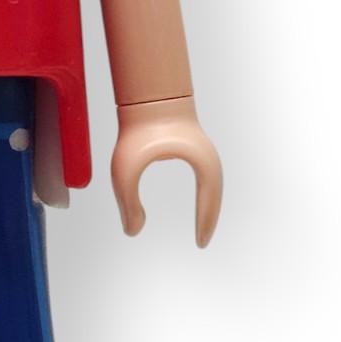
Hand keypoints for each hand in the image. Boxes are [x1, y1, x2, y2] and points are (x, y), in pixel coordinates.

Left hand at [109, 96, 222, 245]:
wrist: (145, 97)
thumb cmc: (137, 130)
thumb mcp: (126, 171)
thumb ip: (128, 203)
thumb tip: (132, 232)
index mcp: (200, 162)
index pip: (209, 200)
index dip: (205, 223)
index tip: (200, 244)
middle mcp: (206, 157)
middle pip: (215, 194)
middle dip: (209, 218)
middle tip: (202, 242)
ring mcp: (202, 150)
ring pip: (211, 185)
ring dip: (207, 205)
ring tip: (201, 227)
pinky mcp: (193, 146)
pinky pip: (204, 177)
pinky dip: (203, 194)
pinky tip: (195, 204)